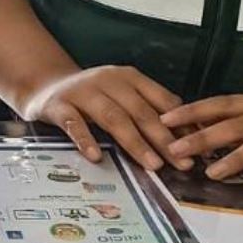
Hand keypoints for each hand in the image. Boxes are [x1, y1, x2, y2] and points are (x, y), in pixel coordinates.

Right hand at [17, 65, 186, 171]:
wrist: (45, 84)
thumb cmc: (93, 97)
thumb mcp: (123, 96)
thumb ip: (150, 111)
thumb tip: (190, 136)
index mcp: (129, 78)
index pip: (161, 100)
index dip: (181, 124)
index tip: (198, 147)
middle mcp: (108, 80)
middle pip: (141, 111)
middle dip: (164, 138)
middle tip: (182, 163)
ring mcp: (82, 92)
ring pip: (113, 117)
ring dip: (135, 142)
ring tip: (152, 164)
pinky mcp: (59, 106)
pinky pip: (73, 123)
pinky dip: (85, 139)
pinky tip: (95, 156)